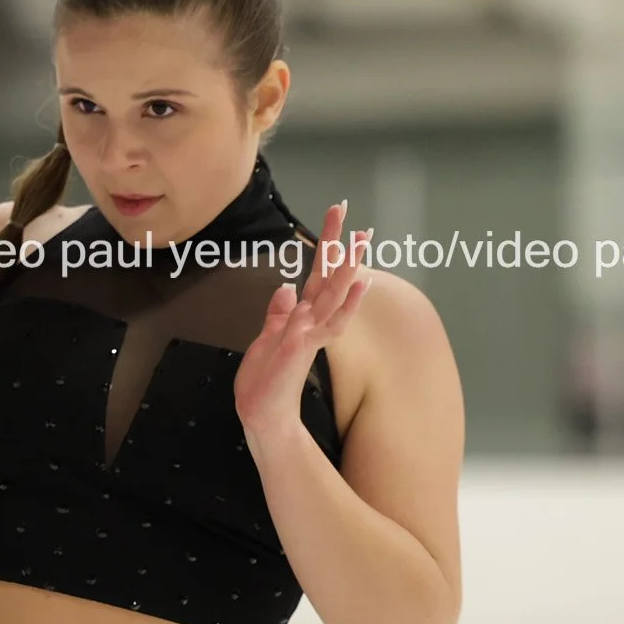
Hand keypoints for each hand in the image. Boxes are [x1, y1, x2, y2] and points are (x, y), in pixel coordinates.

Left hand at [235, 201, 370, 438]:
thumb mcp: (266, 338)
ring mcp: (311, 334)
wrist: (262, 415)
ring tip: (361, 239)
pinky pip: (329, 322)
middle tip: (343, 208)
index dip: (326, 246)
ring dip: (348, 267)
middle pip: (328, 275)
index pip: (317, 274)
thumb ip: (278, 313)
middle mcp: (311, 321)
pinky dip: (346, 304)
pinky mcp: (305, 348)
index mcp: (301, 316)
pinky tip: (359, 283)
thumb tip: (286, 288)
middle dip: (336, 243)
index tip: (337, 218)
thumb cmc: (265, 381)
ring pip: (335, 294)